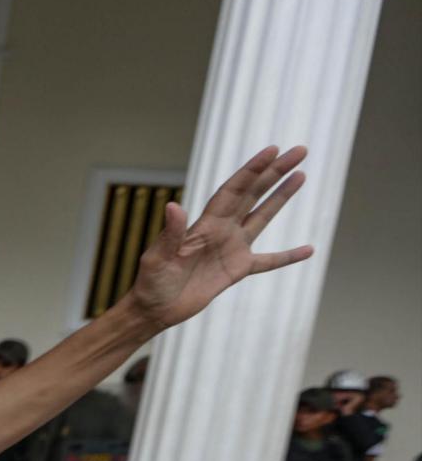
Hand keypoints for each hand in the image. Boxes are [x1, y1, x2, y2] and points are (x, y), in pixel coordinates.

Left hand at [126, 146, 312, 330]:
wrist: (154, 309)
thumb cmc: (151, 283)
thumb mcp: (158, 258)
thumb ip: (171, 234)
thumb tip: (173, 206)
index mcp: (204, 224)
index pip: (233, 190)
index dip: (252, 170)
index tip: (273, 150)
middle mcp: (221, 230)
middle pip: (252, 194)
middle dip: (274, 172)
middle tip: (299, 151)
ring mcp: (231, 248)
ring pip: (262, 217)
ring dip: (281, 197)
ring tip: (301, 175)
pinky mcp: (237, 270)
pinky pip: (268, 261)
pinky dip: (287, 256)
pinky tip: (309, 249)